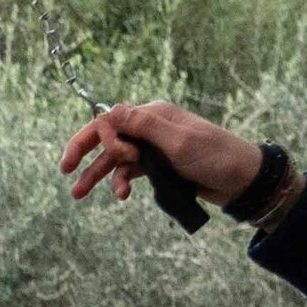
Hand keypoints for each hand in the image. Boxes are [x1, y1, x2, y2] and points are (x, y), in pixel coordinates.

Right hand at [58, 101, 262, 210]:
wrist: (242, 180)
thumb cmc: (214, 156)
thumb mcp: (178, 141)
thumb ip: (142, 126)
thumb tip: (109, 110)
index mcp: (153, 114)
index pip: (111, 119)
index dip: (100, 138)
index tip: (116, 158)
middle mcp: (150, 127)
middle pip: (107, 137)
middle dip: (84, 152)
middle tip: (64, 169)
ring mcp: (153, 147)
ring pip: (116, 159)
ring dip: (98, 175)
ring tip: (78, 194)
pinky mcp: (159, 166)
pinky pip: (130, 172)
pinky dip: (122, 183)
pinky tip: (122, 196)